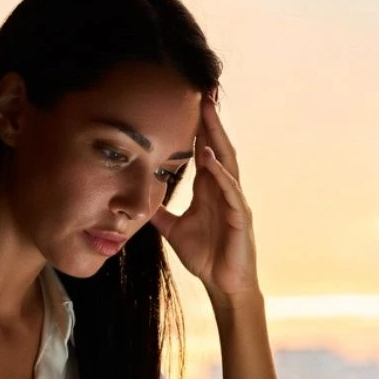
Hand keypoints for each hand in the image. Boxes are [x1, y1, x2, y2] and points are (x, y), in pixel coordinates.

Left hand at [151, 98, 257, 297]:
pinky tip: (211, 159)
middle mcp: (224, 189)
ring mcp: (234, 201)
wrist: (223, 285)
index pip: (204, 151)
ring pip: (227, 161)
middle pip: (218, 147)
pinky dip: (221, 173)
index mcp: (209, 190)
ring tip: (208, 113)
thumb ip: (159, 213)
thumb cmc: (206, 256)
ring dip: (217, 137)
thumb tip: (137, 201)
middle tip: (204, 93)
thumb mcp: (173, 230)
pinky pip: (231, 190)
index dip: (197, 128)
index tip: (189, 102)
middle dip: (210, 120)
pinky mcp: (240, 217)